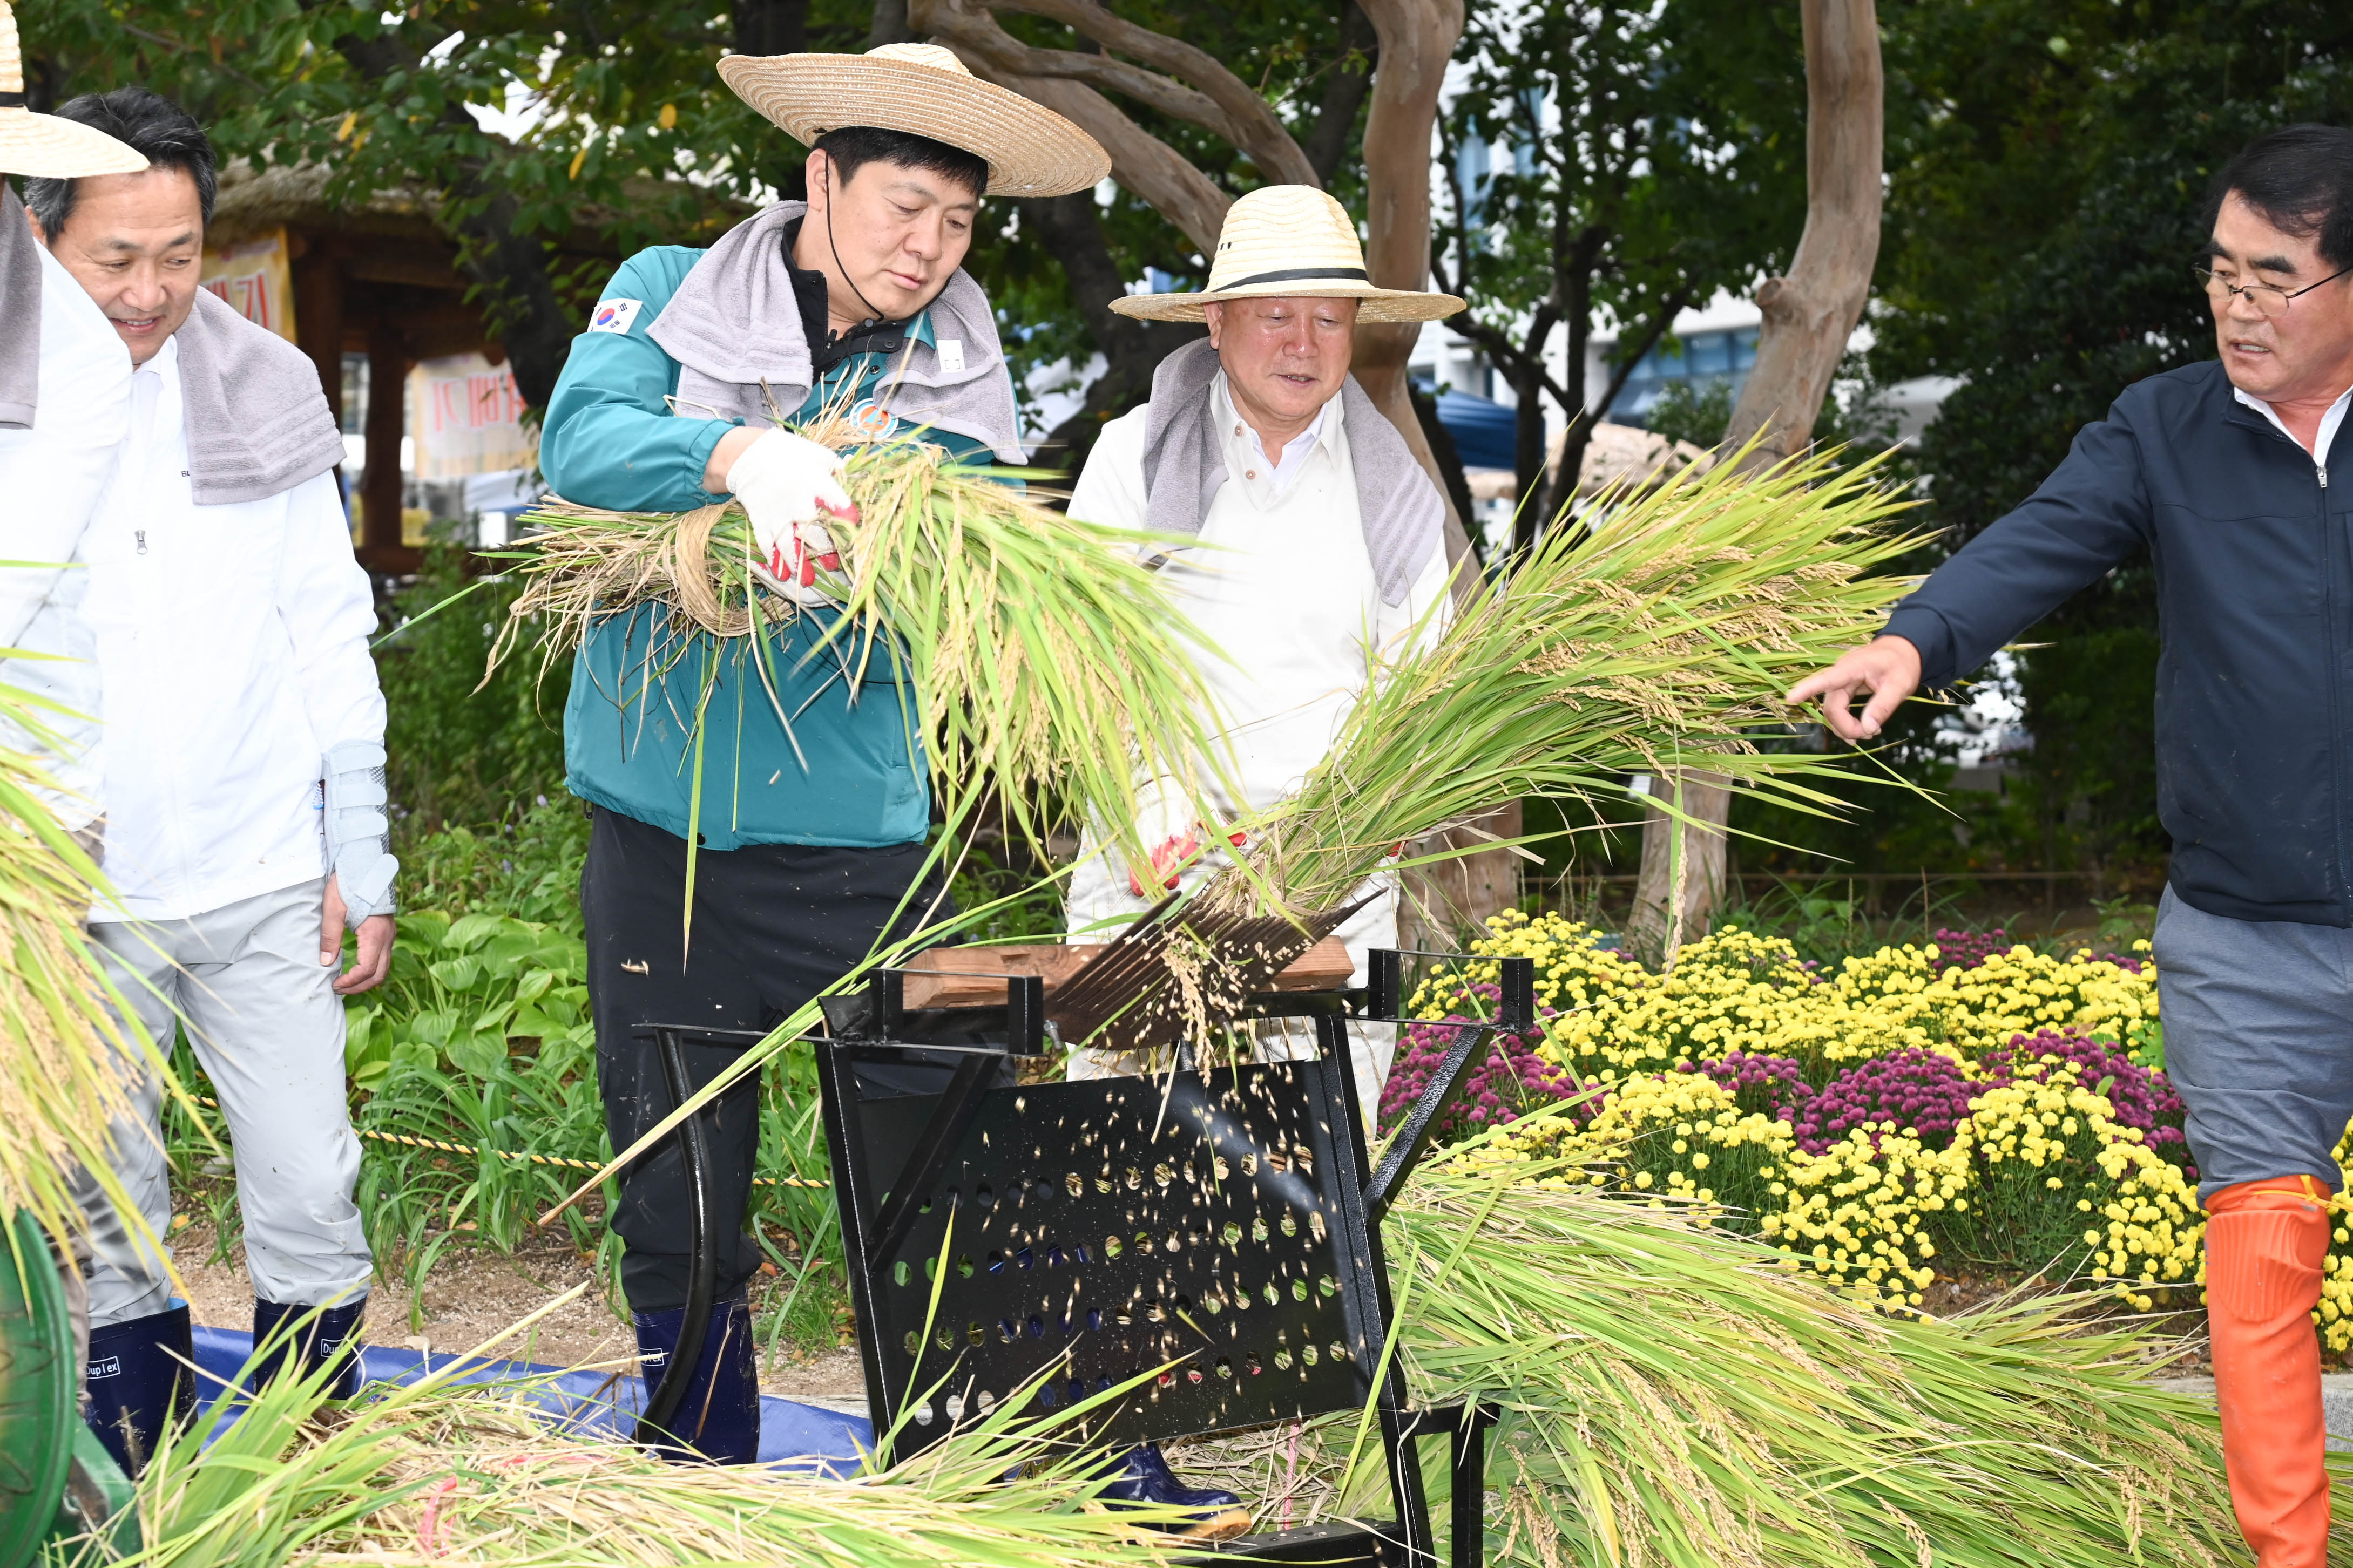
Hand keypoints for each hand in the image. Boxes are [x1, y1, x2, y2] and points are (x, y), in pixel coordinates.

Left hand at [321, 875, 394, 994]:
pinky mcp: (387, 932)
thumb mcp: (333, 909)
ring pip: (384, 968)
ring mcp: (390, 935)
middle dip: (359, 987)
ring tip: (346, 983)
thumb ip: (330, 937)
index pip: (366, 969)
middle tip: (338, 989)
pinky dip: (371, 970)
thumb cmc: (349, 885)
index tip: (334, 984)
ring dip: (366, 980)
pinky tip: (355, 968)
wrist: (366, 866)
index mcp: (375, 934)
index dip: (350, 982)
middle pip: (379, 975)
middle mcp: (387, 938)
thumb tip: (326, 963)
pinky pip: (383, 959)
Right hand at [725, 429, 856, 606]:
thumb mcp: (821, 457)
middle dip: (824, 549)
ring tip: (809, 581)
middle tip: (834, 564)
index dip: (844, 512)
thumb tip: (863, 486)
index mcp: (815, 481)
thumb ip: (843, 474)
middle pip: (812, 529)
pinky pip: (765, 543)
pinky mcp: (760, 519)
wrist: (753, 454)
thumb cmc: (796, 456)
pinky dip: (773, 560)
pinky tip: (781, 575)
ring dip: (798, 563)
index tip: (854, 525)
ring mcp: (776, 511)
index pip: (833, 498)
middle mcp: (795, 499)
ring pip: (787, 542)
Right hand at [1119, 778, 1246, 896]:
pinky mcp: (1138, 841)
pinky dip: (1135, 874)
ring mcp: (1147, 837)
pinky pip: (1135, 859)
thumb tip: (1242, 840)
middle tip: (1172, 883)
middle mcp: (1162, 830)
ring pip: (1147, 857)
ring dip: (1151, 874)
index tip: (1193, 861)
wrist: (1155, 785)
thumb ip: (1220, 827)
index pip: (1183, 836)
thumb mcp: (1204, 809)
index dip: (1188, 849)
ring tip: (1156, 887)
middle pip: (1163, 850)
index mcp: (1179, 820)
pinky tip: (1138, 889)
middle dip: (1167, 867)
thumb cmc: (1184, 798)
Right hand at [1787, 634, 1923, 741]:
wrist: (1902, 651)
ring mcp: (1841, 682)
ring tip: (1869, 734)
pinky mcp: (1843, 689)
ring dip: (1846, 727)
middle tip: (1869, 736)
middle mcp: (1841, 674)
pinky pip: (1838, 709)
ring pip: (1833, 711)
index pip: (1826, 679)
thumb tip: (1867, 729)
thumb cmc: (1902, 664)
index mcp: (1853, 668)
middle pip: (1831, 706)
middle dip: (1845, 726)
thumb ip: (1883, 706)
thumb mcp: (1900, 685)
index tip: (1789, 698)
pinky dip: (1847, 723)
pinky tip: (1863, 730)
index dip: (1807, 689)